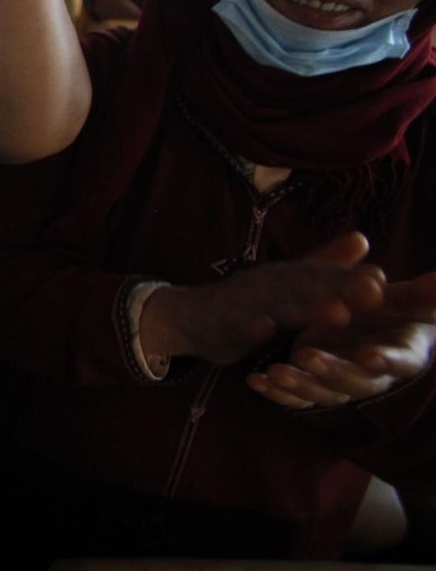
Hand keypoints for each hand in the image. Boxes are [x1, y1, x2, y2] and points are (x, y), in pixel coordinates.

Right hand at [141, 232, 388, 365]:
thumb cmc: (245, 301)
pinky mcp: (224, 325)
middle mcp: (270, 286)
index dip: (352, 280)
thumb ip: (324, 263)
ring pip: (277, 307)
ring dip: (305, 309)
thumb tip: (364, 239)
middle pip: (307, 287)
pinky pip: (237, 327)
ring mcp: (245, 304)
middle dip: (339, 289)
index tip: (383, 281)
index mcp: (288, 278)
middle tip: (372, 293)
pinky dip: (250, 328)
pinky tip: (264, 330)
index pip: (325, 276)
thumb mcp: (286, 280)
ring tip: (335, 314)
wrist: (188, 314)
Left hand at [250, 272, 435, 409]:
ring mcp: (343, 381)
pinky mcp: (318, 382)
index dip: (386, 361)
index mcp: (404, 353)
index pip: (400, 362)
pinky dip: (277, 392)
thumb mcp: (410, 298)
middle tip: (306, 355)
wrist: (378, 322)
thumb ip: (424, 293)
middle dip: (332, 371)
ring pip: (324, 393)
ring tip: (275, 371)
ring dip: (300, 385)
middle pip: (357, 382)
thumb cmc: (399, 308)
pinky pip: (297, 396)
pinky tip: (255, 380)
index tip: (369, 354)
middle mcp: (373, 374)